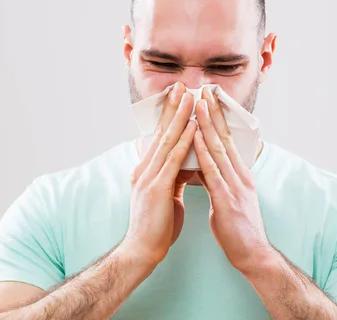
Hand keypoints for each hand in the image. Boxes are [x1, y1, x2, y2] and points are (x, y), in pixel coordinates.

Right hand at [122, 82, 196, 264]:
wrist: (142, 251)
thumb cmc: (156, 227)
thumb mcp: (166, 196)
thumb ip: (173, 178)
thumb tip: (185, 166)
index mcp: (146, 170)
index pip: (159, 138)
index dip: (169, 116)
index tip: (179, 98)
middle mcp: (144, 168)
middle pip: (161, 132)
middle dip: (173, 107)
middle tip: (181, 85)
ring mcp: (149, 176)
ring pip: (167, 140)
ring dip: (179, 116)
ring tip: (189, 96)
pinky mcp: (157, 186)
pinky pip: (173, 159)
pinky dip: (184, 140)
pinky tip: (193, 125)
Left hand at [193, 86, 273, 272]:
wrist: (253, 255)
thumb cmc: (239, 228)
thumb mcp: (228, 198)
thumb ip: (216, 180)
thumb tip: (201, 166)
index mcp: (240, 174)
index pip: (228, 140)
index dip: (218, 117)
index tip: (209, 98)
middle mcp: (240, 174)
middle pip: (225, 137)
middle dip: (213, 112)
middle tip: (205, 89)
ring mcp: (235, 186)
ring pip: (218, 149)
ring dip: (207, 124)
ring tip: (198, 103)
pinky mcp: (227, 200)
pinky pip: (212, 172)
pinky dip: (202, 153)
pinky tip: (194, 138)